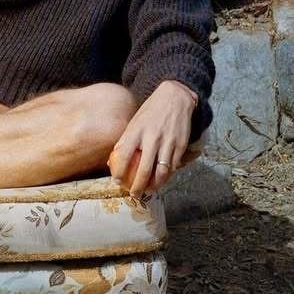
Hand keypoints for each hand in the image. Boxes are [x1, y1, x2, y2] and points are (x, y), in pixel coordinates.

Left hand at [108, 80, 196, 196]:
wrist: (175, 98)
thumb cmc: (150, 111)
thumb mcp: (134, 122)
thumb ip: (125, 140)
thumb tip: (112, 161)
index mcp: (136, 131)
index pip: (123, 156)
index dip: (119, 172)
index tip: (116, 181)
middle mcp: (152, 138)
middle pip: (144, 170)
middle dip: (138, 186)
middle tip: (134, 194)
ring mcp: (168, 143)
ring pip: (161, 172)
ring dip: (154, 185)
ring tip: (148, 190)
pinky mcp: (180, 145)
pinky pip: (173, 166)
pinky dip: (167, 176)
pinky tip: (161, 180)